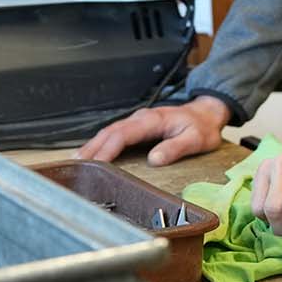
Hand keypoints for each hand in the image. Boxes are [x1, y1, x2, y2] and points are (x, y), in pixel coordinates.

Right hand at [75, 96, 230, 165]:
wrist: (206, 113)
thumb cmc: (202, 127)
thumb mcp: (196, 138)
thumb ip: (175, 148)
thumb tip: (154, 160)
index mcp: (152, 120)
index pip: (123, 134)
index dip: (107, 149)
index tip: (95, 163)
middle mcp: (141, 118)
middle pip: (110, 132)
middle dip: (92, 149)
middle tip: (75, 168)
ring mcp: (137, 121)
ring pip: (108, 132)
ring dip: (92, 146)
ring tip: (76, 164)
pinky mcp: (136, 127)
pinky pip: (114, 134)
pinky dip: (100, 144)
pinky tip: (91, 155)